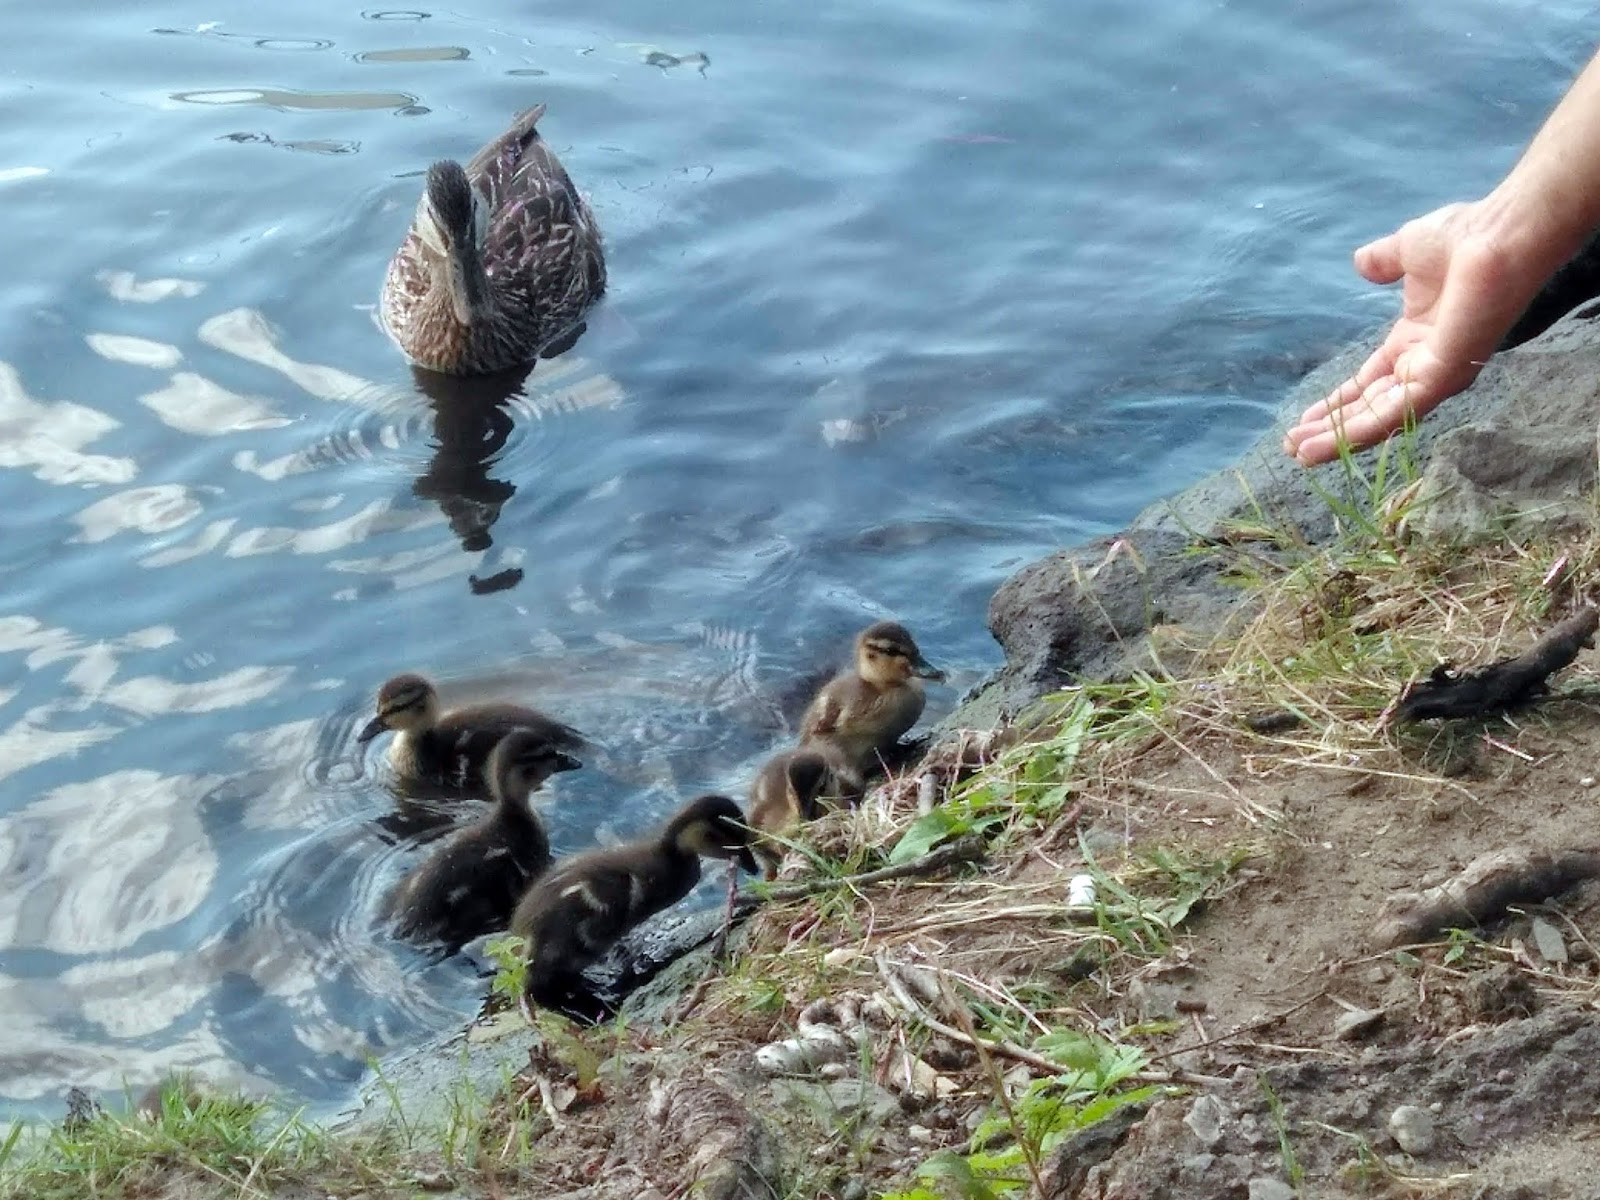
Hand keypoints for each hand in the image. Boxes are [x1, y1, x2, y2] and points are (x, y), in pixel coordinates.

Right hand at [1284, 201, 1545, 465]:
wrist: (1497, 235)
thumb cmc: (1463, 238)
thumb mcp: (1407, 250)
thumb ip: (1384, 262)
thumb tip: (1362, 262)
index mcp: (1416, 342)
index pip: (1370, 384)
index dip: (1337, 403)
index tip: (1303, 418)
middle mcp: (1424, 366)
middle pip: (1369, 409)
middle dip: (1331, 429)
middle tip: (1293, 446)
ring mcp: (1434, 375)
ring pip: (1379, 420)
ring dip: (1338, 440)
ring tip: (1299, 454)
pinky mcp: (1440, 378)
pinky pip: (1394, 414)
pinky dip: (1357, 432)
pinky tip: (1324, 444)